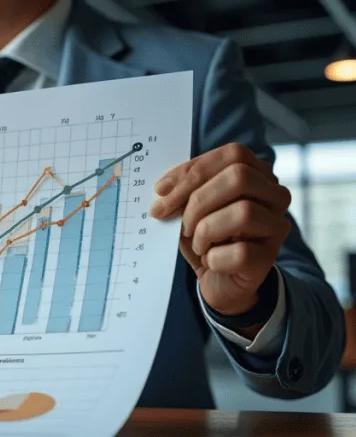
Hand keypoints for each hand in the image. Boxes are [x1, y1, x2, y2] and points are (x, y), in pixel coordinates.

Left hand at [148, 143, 290, 331]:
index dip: (193, 170)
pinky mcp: (269, 257)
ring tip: (197, 244)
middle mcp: (275, 196)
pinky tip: (211, 262)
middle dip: (197, 200)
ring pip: (243, 212)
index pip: (233, 155)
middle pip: (240, 177)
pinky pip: (240, 252)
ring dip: (205, 230)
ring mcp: (277, 226)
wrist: (220, 281)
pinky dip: (213, 258)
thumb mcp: (190, 210)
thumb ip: (183, 193)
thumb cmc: (206, 238)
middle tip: (179, 223)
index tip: (161, 192)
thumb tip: (164, 190)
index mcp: (258, 175)